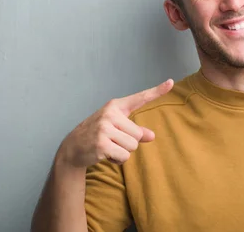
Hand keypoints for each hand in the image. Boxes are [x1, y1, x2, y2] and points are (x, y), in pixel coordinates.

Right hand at [56, 79, 173, 167]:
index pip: (139, 98)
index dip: (157, 91)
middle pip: (138, 134)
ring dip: (123, 152)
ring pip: (133, 146)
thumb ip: (135, 130)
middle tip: (113, 141)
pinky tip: (106, 155)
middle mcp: (110, 114)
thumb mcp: (116, 128)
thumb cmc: (98, 135)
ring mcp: (104, 128)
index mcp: (115, 106)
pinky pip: (124, 156)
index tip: (171, 82)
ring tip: (109, 148)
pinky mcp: (101, 144)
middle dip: (129, 143)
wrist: (72, 147)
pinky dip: (118, 160)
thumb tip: (151, 136)